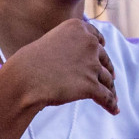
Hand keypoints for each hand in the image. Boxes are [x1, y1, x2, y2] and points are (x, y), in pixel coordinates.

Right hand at [1, 18, 117, 114]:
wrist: (24, 78)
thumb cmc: (31, 62)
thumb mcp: (52, 41)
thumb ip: (70, 45)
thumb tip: (87, 58)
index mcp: (78, 28)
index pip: (97, 38)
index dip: (101, 47)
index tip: (103, 54)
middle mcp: (89, 43)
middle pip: (104, 59)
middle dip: (108, 70)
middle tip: (110, 79)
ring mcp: (91, 64)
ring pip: (108, 79)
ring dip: (111, 89)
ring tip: (112, 98)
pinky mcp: (91, 85)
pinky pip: (107, 96)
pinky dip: (111, 104)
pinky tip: (114, 110)